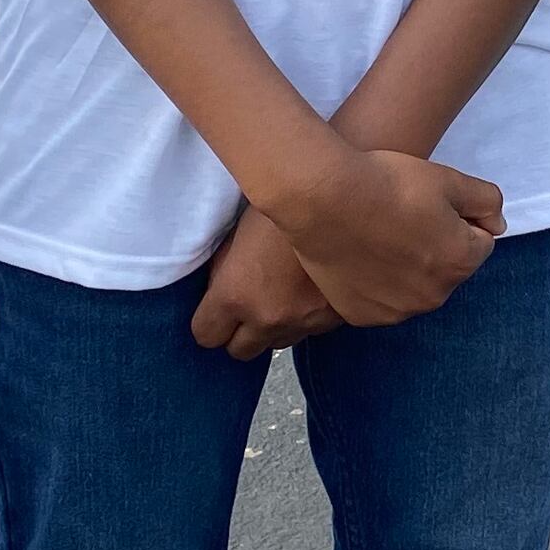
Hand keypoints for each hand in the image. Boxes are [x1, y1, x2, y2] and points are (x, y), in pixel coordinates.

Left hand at [191, 208, 339, 359]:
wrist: (343, 198)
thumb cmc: (286, 198)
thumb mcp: (240, 226)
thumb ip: (225, 267)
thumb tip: (218, 288)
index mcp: (236, 294)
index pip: (206, 335)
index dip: (208, 321)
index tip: (215, 306)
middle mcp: (269, 317)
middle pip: (240, 351)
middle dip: (239, 331)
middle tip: (247, 302)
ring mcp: (306, 322)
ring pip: (277, 343)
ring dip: (274, 325)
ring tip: (281, 291)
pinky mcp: (336, 319)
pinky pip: (310, 330)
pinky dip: (305, 316)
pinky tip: (309, 287)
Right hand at [278, 146, 504, 329]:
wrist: (323, 199)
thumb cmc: (387, 183)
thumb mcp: (449, 179)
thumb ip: (487, 202)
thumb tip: (496, 226)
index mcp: (461, 262)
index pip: (479, 240)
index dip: (457, 217)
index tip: (428, 203)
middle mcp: (434, 296)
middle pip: (447, 267)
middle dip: (435, 245)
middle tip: (400, 215)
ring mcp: (396, 310)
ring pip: (414, 286)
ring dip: (406, 267)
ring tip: (378, 234)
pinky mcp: (363, 315)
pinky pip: (381, 300)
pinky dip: (376, 283)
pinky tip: (360, 255)